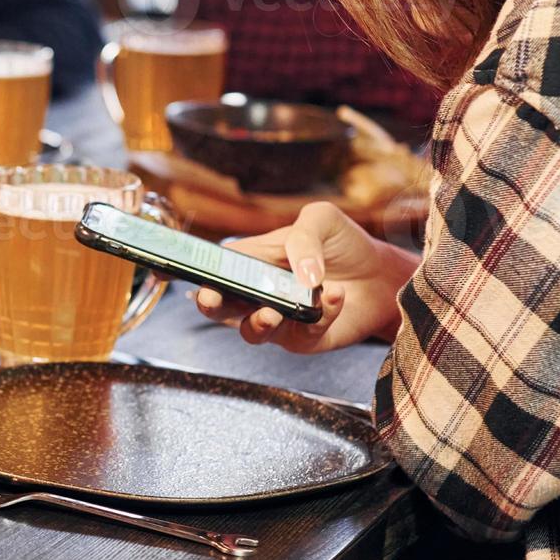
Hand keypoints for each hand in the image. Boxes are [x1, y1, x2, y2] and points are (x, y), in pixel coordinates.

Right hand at [192, 201, 419, 352]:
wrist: (383, 275)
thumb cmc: (344, 245)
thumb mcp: (322, 220)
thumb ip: (303, 238)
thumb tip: (301, 275)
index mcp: (251, 262)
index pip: (214, 266)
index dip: (192, 269)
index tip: (175, 270)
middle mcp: (257, 293)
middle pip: (219, 304)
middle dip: (209, 303)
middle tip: (211, 299)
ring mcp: (278, 318)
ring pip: (250, 331)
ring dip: (257, 323)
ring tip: (274, 312)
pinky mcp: (305, 339)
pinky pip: (302, 334)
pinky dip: (319, 315)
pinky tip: (334, 296)